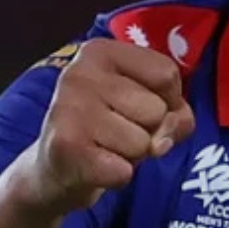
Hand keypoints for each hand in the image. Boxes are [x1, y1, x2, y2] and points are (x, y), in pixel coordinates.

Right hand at [13, 36, 195, 213]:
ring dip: (132, 156)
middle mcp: (80, 72)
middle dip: (148, 132)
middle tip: (116, 134)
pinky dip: (117, 176)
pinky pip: (124, 171)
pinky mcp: (66, 147)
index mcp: (100, 51)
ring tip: (105, 148)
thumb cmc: (107, 130)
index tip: (142, 108)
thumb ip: (175, 110)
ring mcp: (70, 108)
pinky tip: (96, 166)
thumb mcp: (145, 106)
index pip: (166, 73)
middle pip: (157, 110)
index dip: (169, 102)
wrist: (53, 169)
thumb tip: (175, 126)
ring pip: (143, 143)